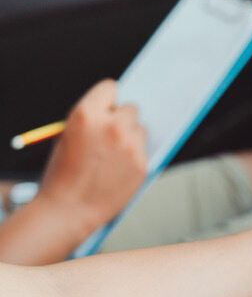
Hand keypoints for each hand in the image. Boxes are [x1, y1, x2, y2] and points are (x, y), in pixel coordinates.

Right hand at [39, 79, 147, 233]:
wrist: (68, 208)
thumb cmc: (63, 172)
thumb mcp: (67, 136)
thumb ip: (92, 120)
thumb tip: (116, 109)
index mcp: (86, 114)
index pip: (110, 88)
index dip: (108, 99)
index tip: (108, 106)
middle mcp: (111, 126)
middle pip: (131, 108)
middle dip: (122, 118)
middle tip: (110, 135)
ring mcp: (129, 145)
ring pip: (141, 128)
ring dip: (131, 137)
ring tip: (112, 156)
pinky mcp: (142, 164)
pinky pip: (144, 150)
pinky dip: (135, 156)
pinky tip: (118, 169)